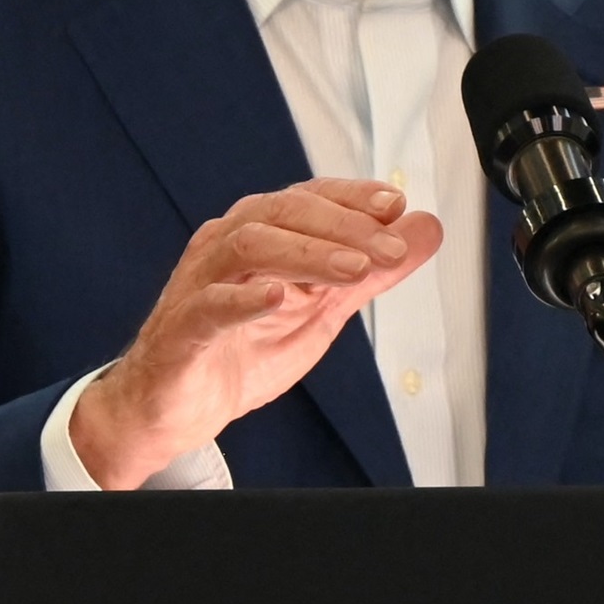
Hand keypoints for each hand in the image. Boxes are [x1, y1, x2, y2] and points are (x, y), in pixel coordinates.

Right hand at [71, 178, 442, 487]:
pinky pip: (209, 305)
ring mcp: (199, 283)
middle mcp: (227, 245)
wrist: (177, 407)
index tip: (395, 204)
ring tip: (353, 270)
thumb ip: (373, 272)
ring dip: (307, 253)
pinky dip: (244, 299)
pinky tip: (278, 297)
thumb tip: (426, 228)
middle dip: (343, 227)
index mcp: (261, 233)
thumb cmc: (242, 348)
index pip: (309, 196)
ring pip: (249, 245)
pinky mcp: (181, 329)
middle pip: (283, 211)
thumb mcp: (322, 310)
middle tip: (391, 250)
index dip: (352, 195)